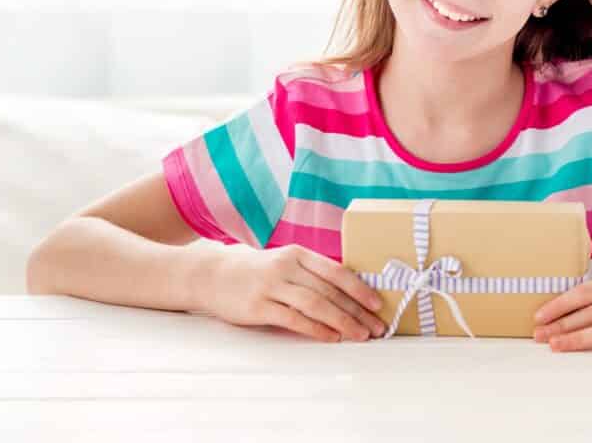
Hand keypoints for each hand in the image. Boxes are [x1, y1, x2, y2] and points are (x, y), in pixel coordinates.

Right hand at [200, 244, 386, 342]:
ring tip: (360, 335)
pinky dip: (316, 329)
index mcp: (299, 254)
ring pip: (316, 304)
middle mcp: (287, 266)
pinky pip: (294, 319)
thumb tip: (350, 294)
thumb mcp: (286, 263)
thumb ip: (312, 274)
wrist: (213, 275)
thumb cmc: (258, 272)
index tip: (378, 304)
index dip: (360, 289)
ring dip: (342, 321)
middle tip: (377, 327)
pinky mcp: (258, 306)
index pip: (337, 271)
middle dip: (357, 311)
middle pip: (330, 290)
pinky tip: (331, 338)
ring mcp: (272, 286)